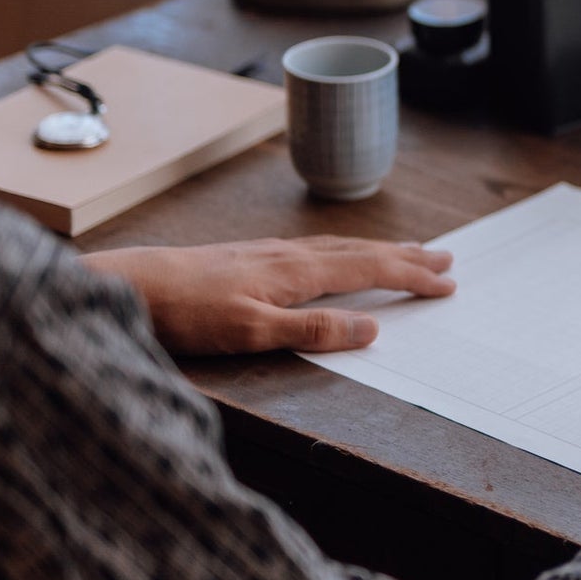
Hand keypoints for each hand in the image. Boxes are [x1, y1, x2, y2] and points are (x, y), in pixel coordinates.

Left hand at [81, 236, 455, 355]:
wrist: (133, 285)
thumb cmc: (188, 313)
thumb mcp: (253, 332)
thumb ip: (313, 332)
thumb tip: (370, 331)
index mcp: (297, 272)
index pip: (370, 271)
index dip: (411, 277)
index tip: (446, 283)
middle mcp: (289, 255)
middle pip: (362, 252)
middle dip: (407, 256)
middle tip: (446, 258)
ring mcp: (269, 253)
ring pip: (340, 247)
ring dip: (380, 251)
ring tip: (407, 252)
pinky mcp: (251, 258)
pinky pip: (317, 249)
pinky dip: (346, 252)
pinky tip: (339, 257)